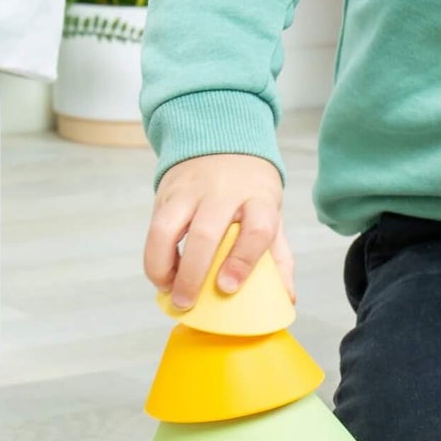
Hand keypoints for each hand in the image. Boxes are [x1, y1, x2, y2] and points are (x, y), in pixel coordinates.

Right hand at [144, 154, 295, 310]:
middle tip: (187, 303)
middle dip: (193, 274)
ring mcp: (191, 190)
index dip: (243, 261)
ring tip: (166, 290)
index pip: (256, 229)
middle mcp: (224, 192)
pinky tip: (162, 273)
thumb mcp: (272, 213)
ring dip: (162, 265)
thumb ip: (278, 256)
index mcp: (258, 199)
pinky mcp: (166, 192)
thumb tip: (286, 298)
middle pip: (206, 234)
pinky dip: (154, 255)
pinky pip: (154, 227)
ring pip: (167, 228)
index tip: (228, 287)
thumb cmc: (250, 189)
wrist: (222, 138)